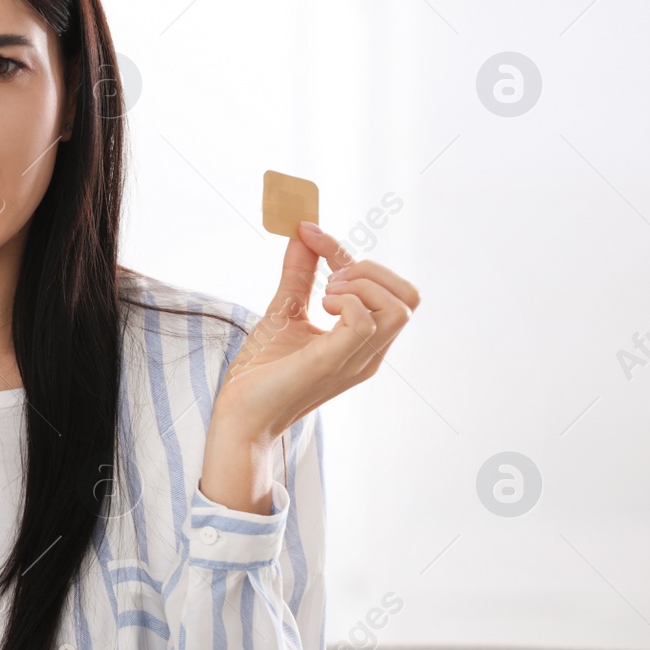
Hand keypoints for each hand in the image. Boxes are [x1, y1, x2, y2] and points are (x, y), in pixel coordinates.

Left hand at [201, 220, 420, 511]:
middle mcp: (369, 352)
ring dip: (362, 285)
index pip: (387, 287)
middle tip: (328, 280)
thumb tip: (303, 234)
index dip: (348, 251)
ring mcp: (356, 359)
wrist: (240, 415)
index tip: (310, 235)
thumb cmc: (262, 371)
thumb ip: (299, 274)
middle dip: (371, 271)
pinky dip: (347, 301)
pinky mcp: (333, 362)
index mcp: (363, 341)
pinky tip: (321, 308)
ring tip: (325, 294)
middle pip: (410, 297)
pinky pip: (366, 321)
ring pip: (400, 307)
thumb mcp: (286, 310)